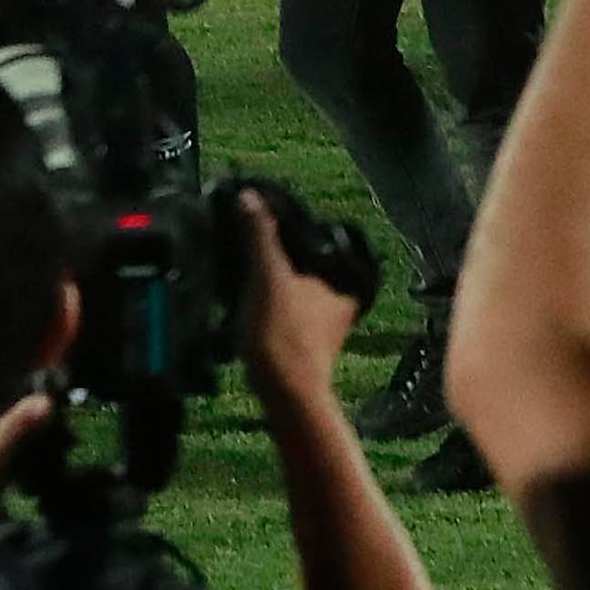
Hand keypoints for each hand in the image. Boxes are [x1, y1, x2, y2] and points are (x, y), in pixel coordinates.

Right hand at [227, 187, 366, 395]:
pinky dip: (270, 303)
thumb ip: (260, 234)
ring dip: (273, 279)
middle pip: (309, 263)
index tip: (265, 219)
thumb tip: (250, 196)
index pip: (322, 238)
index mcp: (345, 278)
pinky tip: (246, 302)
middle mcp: (342, 301)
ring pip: (297, 288)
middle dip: (281, 253)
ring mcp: (325, 326)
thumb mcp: (267, 274)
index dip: (294, 226)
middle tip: (251, 241)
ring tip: (243, 269)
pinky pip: (287, 310)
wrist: (285, 394)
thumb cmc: (282, 331)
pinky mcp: (306, 345)